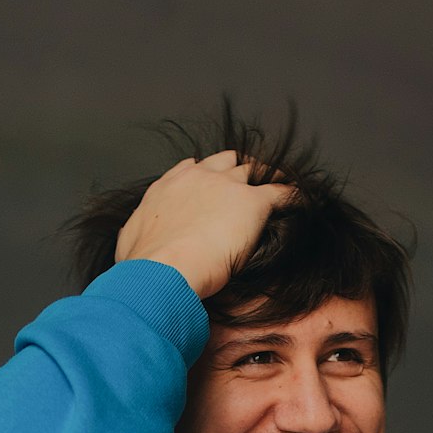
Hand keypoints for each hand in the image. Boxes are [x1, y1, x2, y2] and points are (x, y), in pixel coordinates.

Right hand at [115, 151, 292, 300]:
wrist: (162, 270)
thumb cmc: (142, 266)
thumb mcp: (129, 246)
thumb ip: (137, 237)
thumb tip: (132, 248)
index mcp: (171, 185)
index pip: (195, 169)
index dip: (208, 175)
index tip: (215, 184)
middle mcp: (199, 176)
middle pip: (227, 162)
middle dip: (239, 170)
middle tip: (250, 183)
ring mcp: (227, 187)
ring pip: (256, 171)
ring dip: (268, 177)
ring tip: (280, 187)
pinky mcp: (253, 204)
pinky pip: (282, 192)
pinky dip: (293, 195)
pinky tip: (303, 201)